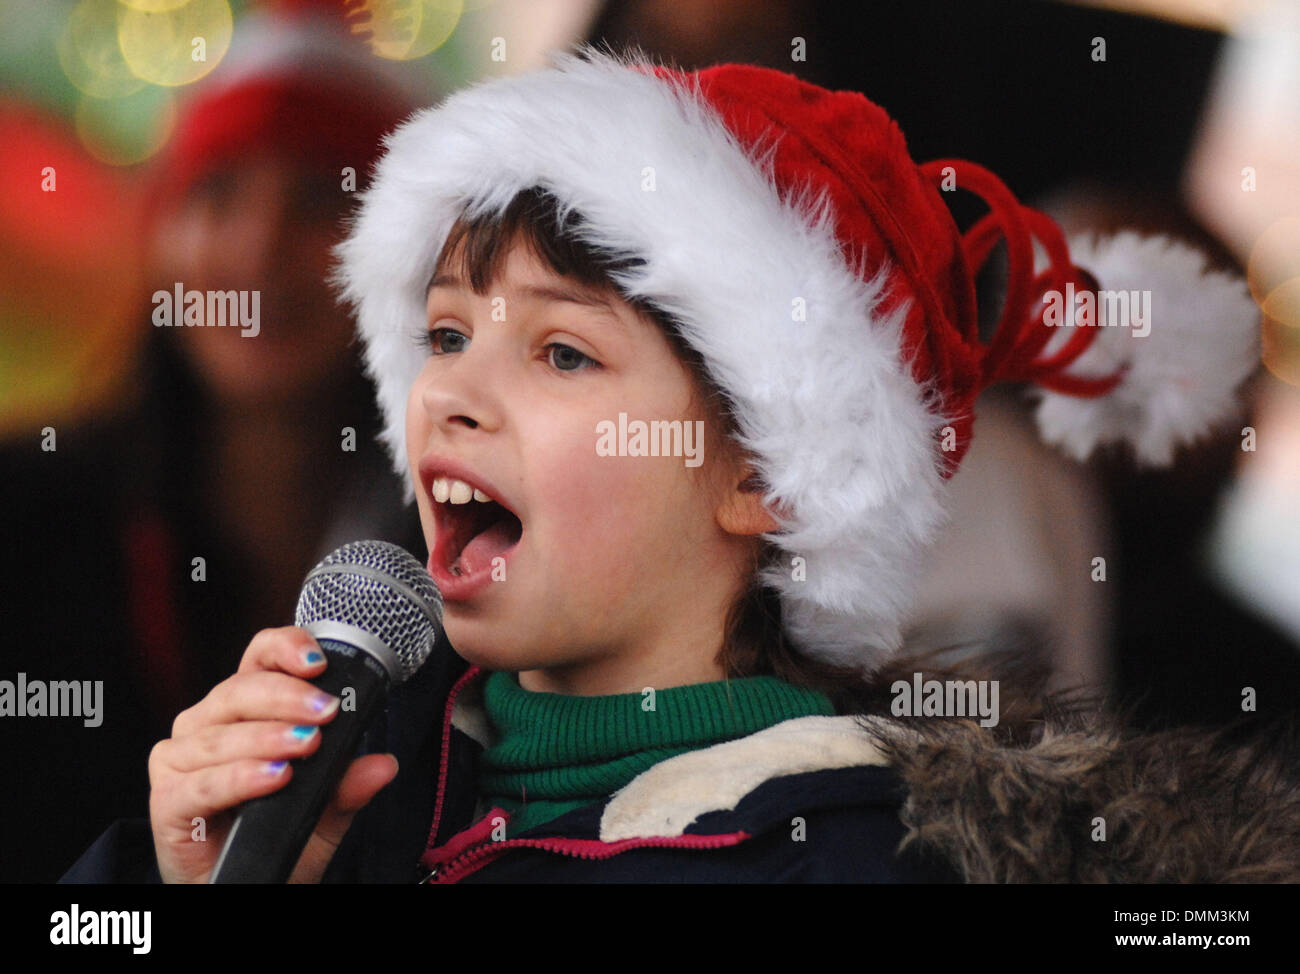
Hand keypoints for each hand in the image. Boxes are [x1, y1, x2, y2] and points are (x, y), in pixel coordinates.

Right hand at [147, 626, 398, 882]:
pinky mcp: (167, 803)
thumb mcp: (324, 811)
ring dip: (267, 736)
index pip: (258, 660)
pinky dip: (240, 777)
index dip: (285, 648)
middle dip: (287, 697)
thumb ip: (348, 785)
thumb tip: (383, 765)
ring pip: (221, 736)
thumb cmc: (274, 836)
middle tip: (325, 711)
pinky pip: (202, 784)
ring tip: (305, 743)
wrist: (239, 888)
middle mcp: (206, 726)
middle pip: (239, 691)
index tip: (319, 661)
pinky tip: (273, 776)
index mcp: (243, 711)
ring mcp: (180, 763)